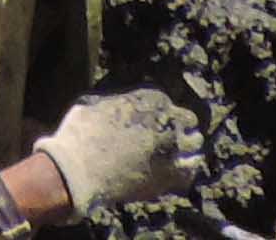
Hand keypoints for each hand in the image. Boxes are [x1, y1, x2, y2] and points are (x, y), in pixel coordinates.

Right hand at [32, 89, 191, 218]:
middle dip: (180, 127)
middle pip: (189, 121)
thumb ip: (118, 102)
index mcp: (151, 98)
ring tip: (176, 154)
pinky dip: (185, 171)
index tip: (153, 121)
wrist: (80, 169)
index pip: (168, 101)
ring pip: (195, 145)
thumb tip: (119, 105)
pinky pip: (189, 172)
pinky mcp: (170, 177)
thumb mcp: (96, 102)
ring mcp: (172, 150)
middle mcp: (169, 121)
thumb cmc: (81, 133)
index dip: (161, 112)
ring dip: (188, 148)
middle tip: (168, 137)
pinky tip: (175, 172)